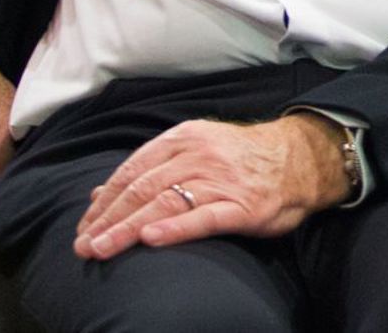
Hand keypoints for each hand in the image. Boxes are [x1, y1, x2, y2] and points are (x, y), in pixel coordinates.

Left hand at [72, 116, 349, 261]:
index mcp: (185, 138)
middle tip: (84, 246)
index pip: (133, 170)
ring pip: (165, 203)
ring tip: (103, 248)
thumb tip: (102, 190)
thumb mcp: (197, 149)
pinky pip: (204, 217)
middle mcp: (200, 155)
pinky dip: (175, 229)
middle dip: (108, 219)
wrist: (304, 158)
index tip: (84, 226)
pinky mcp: (243, 206)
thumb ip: (152, 168)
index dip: (105, 201)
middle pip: (142, 188)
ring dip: (128, 228)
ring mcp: (222, 181)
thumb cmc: (245, 159)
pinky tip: (151, 239)